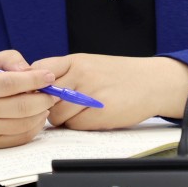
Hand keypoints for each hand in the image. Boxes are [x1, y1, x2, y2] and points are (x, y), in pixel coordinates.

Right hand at [0, 49, 58, 147]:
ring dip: (42, 112)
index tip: (49, 76)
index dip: (33, 80)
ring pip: (24, 123)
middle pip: (21, 106)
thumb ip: (10, 59)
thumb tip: (30, 70)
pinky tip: (37, 115)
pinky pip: (21, 137)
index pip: (10, 84)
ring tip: (46, 102)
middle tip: (54, 92)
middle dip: (44, 98)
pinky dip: (35, 126)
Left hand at [31, 54, 187, 130]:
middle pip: (45, 97)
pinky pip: (75, 126)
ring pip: (57, 115)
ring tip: (79, 113)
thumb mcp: (91, 64)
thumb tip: (38, 88)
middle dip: (47, 106)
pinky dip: (79, 126)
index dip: (35, 84)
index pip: (40, 70)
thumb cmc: (120, 75)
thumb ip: (67, 73)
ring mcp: (90, 95)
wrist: (153, 82)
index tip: (38, 92)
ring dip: (63, 119)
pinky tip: (92, 118)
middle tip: (59, 107)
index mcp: (76, 60)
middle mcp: (81, 75)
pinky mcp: (100, 114)